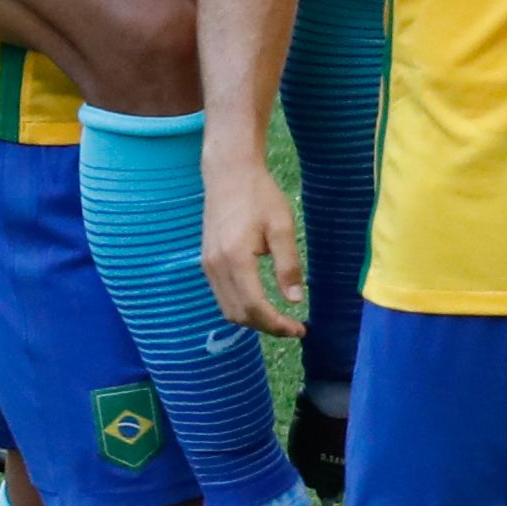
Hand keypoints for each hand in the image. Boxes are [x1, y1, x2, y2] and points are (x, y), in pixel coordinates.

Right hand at [201, 157, 306, 339]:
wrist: (229, 175)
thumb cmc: (260, 196)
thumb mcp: (282, 227)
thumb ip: (288, 265)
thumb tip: (295, 300)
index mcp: (235, 258)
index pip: (254, 306)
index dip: (276, 324)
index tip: (299, 330)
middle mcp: (215, 266)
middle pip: (238, 314)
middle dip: (266, 327)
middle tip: (294, 328)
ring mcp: (207, 265)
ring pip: (227, 309)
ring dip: (253, 320)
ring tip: (281, 320)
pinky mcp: (207, 262)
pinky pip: (222, 296)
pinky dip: (242, 308)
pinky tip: (262, 305)